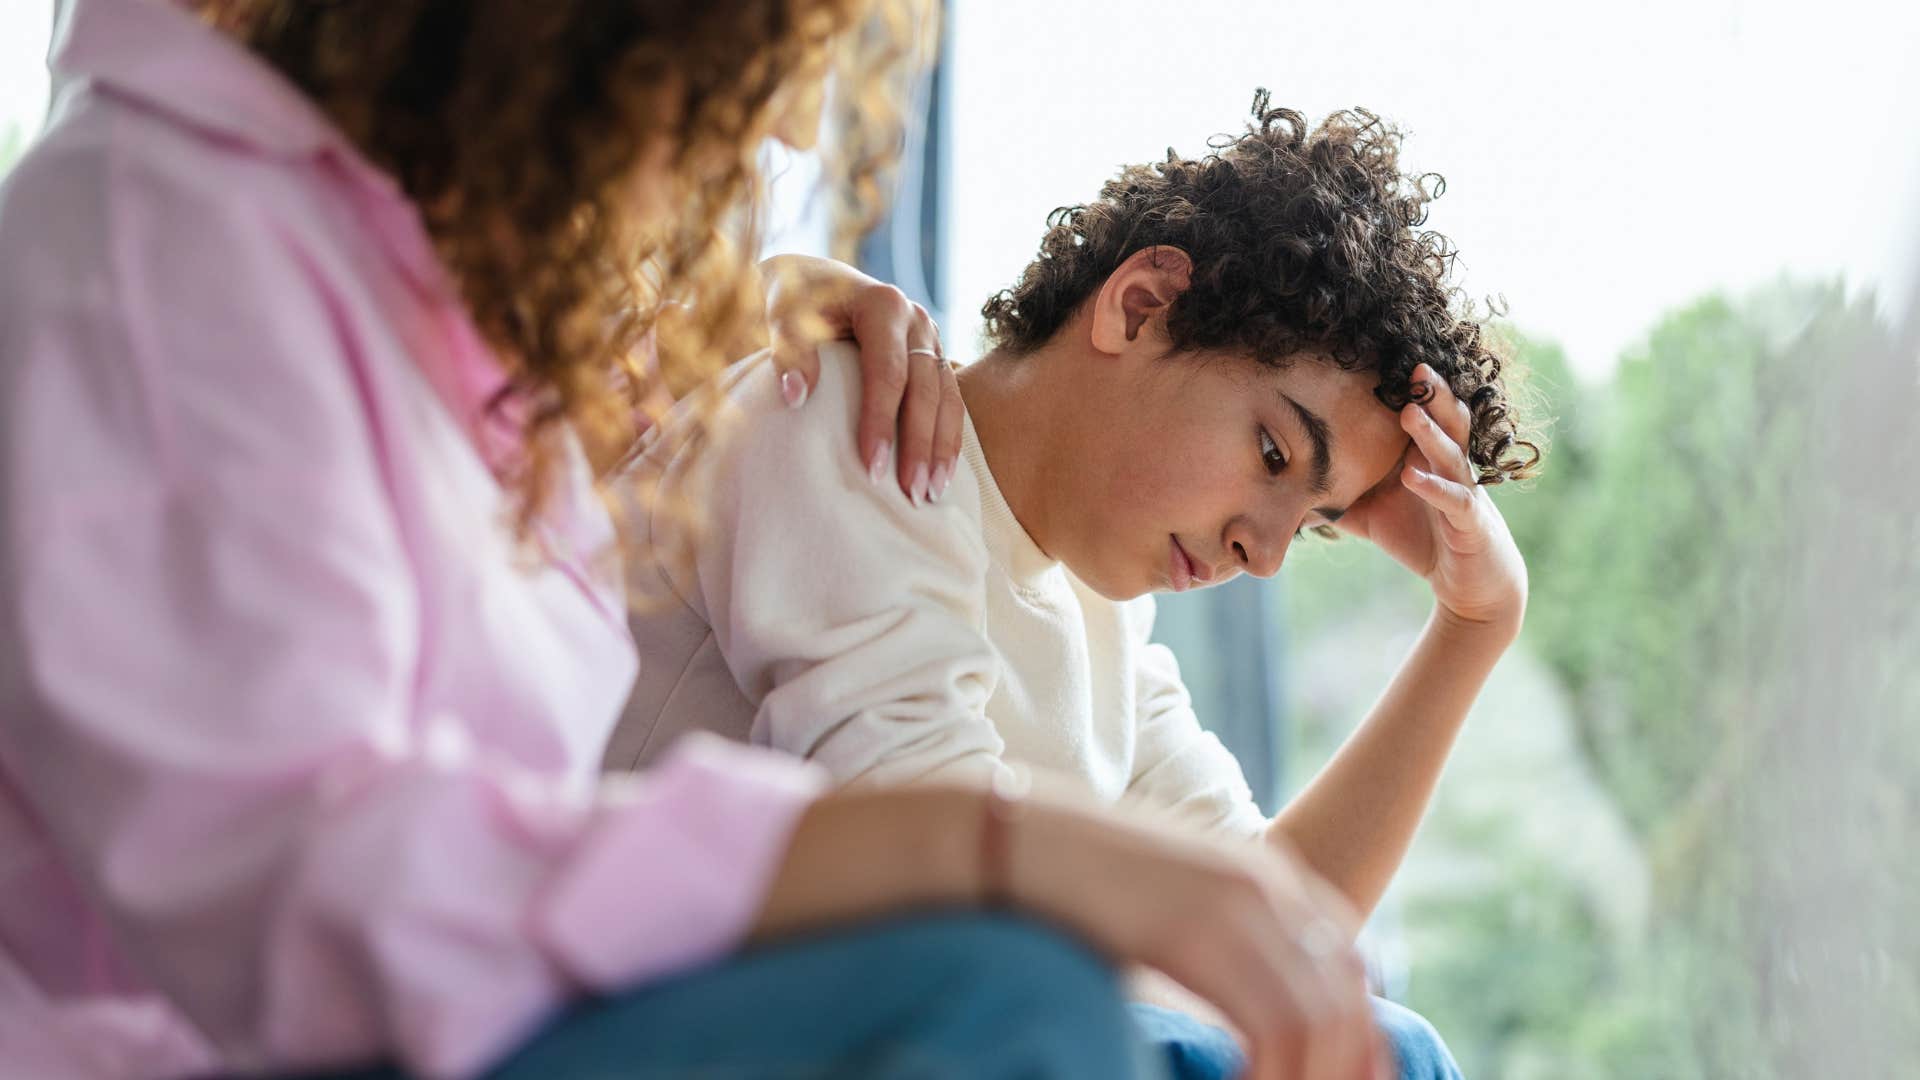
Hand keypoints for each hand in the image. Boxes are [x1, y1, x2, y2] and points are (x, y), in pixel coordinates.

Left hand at [760, 254, 962, 504]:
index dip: (882, 422)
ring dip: (942, 448)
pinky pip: (949, 399)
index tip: (872, 467)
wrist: (813, 277)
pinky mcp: (932, 355)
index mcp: (884, 305)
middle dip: (920, 445)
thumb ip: (789, 349)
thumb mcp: (784, 313)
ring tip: (932, 493)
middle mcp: (916, 320)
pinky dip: (947, 436)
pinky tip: (942, 472)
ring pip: (947, 398)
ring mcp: (929, 338)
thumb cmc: (795, 298)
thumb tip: (796, 395)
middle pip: (925, 391)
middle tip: (912, 493)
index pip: (888, 373)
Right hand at [1013, 791, 1388, 1079]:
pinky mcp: (1195, 931)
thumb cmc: (1074, 888)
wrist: (1009, 839)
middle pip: (1345, 998)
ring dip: (1303, 1079)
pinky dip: (1270, 1077)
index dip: (1356, 1039)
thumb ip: (1215, 948)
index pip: (1350, 968)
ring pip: (1317, 1021)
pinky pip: (1271, 1027)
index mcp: (1265, 875)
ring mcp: (1234, 903)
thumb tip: (1242, 1016)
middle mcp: (1264, 884)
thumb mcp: (1167, 911)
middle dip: (1342, 1068)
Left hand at [1335, 364, 1527, 633]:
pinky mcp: (1471, 522)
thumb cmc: (1422, 538)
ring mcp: (1464, 490)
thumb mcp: (1371, 515)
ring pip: (1452, 453)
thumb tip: (1287, 485)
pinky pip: (1455, 500)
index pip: (1423, 414)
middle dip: (1432, 393)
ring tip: (1408, 412)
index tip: (1382, 362)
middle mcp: (1450, 465)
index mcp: (1429, 456)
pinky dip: (1434, 488)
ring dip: (1430, 432)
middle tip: (1414, 366)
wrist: (1468, 584)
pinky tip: (1412, 477)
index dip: (1409, 390)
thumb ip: (1336, 496)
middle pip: (1447, 420)